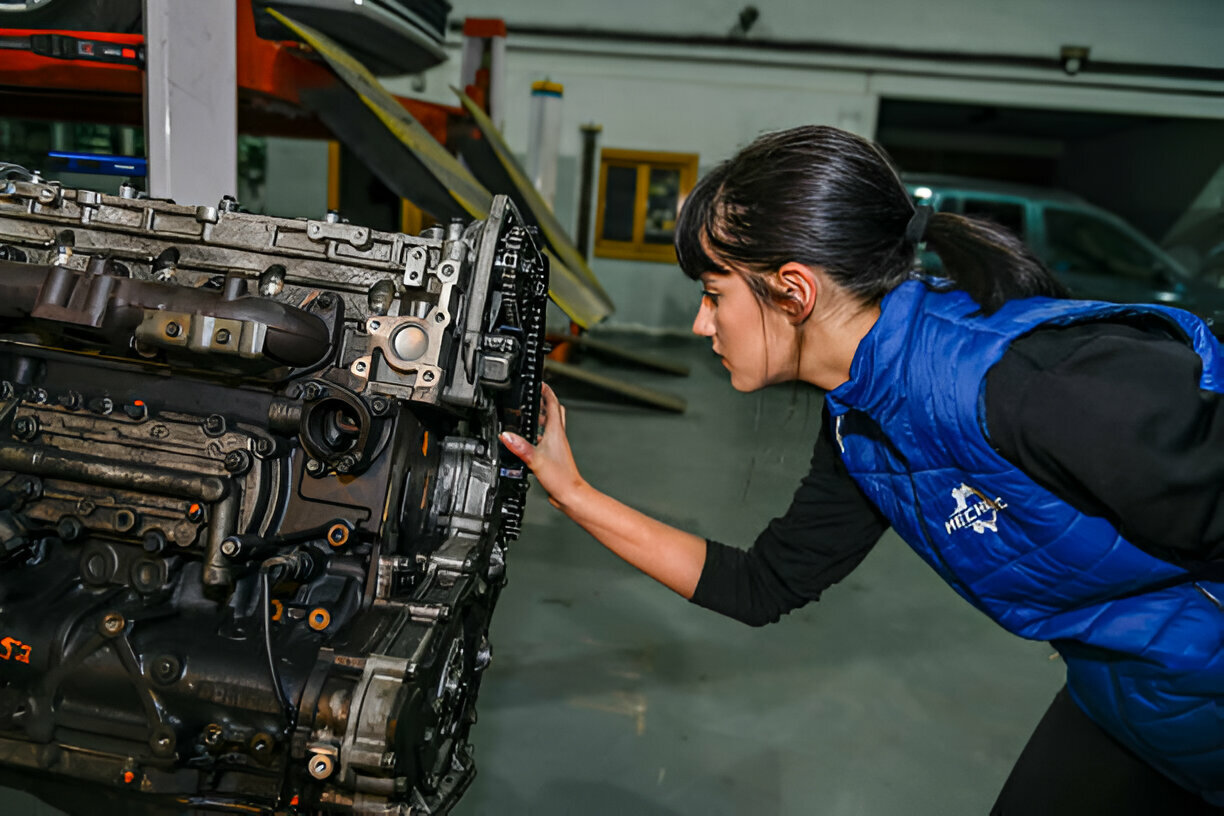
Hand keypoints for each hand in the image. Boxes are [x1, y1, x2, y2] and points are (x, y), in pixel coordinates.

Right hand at [500, 383, 585, 509]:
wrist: (571, 494)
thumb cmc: (561, 478)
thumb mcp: (535, 460)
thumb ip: (520, 447)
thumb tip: (506, 435)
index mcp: (556, 432)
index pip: (553, 404)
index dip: (546, 391)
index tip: (539, 383)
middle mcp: (558, 437)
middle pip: (554, 412)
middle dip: (544, 402)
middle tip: (534, 396)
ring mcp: (556, 446)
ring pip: (550, 425)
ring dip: (541, 418)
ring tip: (529, 415)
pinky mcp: (553, 456)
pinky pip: (545, 440)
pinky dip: (538, 435)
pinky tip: (529, 442)